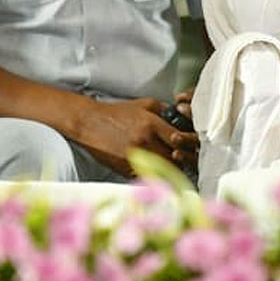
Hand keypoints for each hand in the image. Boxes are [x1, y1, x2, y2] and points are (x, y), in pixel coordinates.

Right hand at [78, 98, 199, 176]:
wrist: (90, 123)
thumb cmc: (116, 113)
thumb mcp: (142, 104)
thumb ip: (163, 110)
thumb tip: (181, 118)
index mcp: (150, 123)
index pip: (179, 138)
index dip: (187, 144)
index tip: (189, 146)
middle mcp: (144, 140)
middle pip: (174, 157)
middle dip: (181, 159)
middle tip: (184, 159)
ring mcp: (135, 156)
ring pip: (163, 170)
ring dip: (170, 169)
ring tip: (172, 165)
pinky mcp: (126, 168)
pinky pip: (147, 176)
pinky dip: (155, 175)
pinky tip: (157, 171)